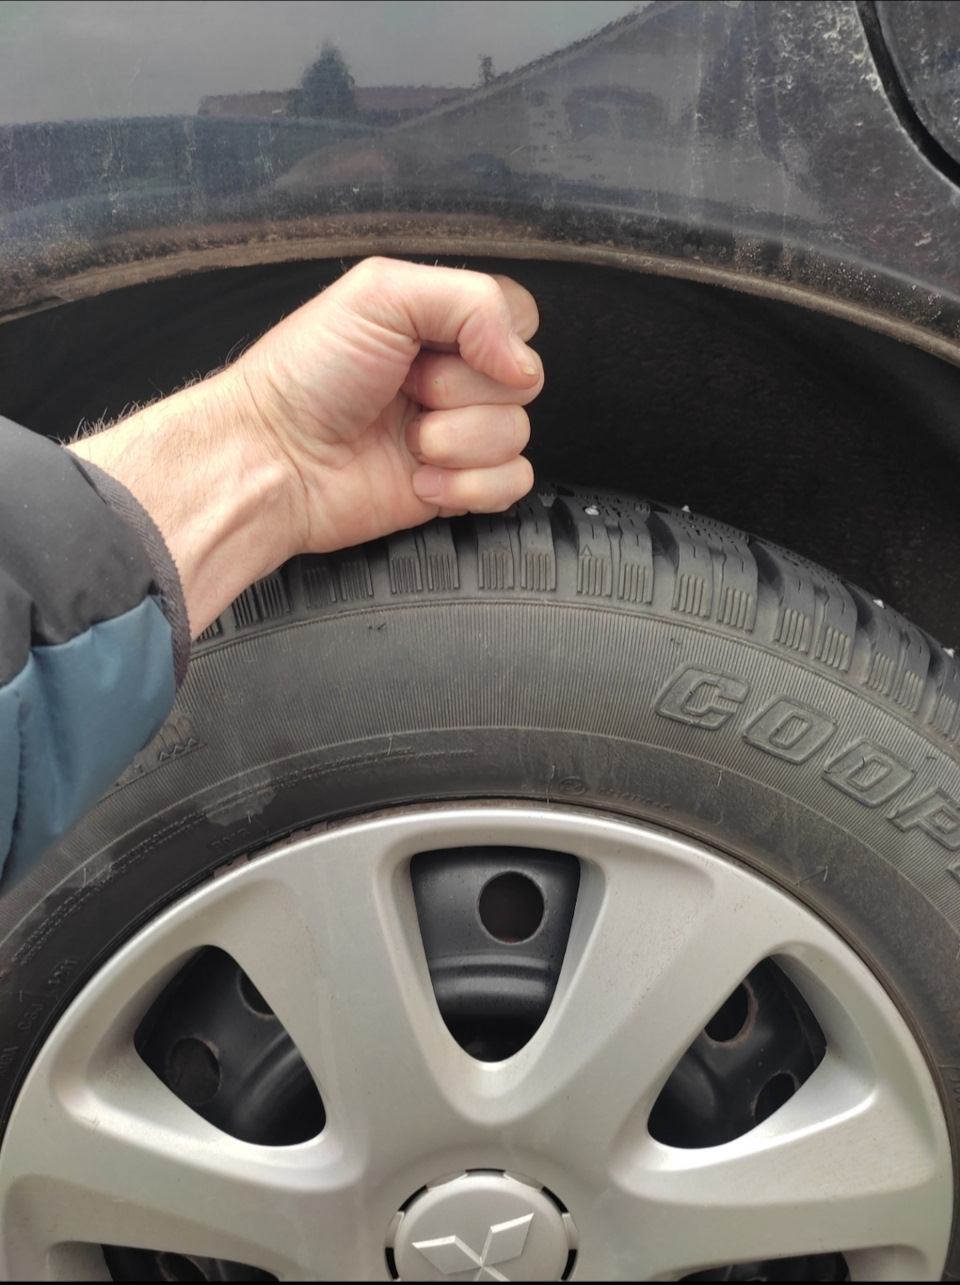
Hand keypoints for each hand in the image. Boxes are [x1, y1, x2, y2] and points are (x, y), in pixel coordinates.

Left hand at [69, 258, 542, 635]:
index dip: (491, 338)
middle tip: (406, 393)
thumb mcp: (380, 294)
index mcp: (438, 323)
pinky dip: (469, 487)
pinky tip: (420, 480)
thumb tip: (522, 360)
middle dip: (461, 392)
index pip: (517, 318)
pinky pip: (512, 485)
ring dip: (457, 442)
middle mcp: (452, 376)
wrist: (271, 461)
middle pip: (523, 383)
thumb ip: (470, 301)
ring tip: (405, 440)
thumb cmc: (304, 376)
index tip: (435, 349)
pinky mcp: (456, 488)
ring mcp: (457, 435)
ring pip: (517, 436)